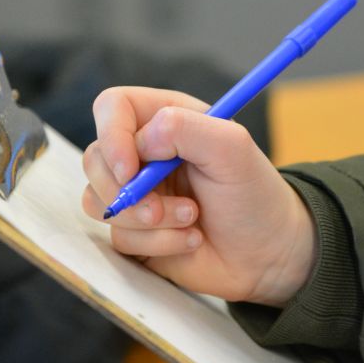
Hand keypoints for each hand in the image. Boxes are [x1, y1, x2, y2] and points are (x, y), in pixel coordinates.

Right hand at [81, 86, 316, 305]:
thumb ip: (187, 128)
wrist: (268, 254)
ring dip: (146, 220)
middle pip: (94, 159)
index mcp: (165, 119)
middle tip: (165, 209)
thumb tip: (141, 141)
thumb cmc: (255, 195)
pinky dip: (156, 243)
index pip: (112, 108)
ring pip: (98, 201)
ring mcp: (136, 194)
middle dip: (126, 191)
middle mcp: (144, 154)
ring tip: (191, 220)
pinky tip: (190, 240)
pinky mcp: (135, 232)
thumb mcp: (233, 148)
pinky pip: (118, 237)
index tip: (130, 169)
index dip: (112, 136)